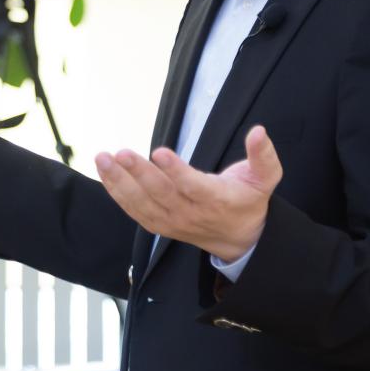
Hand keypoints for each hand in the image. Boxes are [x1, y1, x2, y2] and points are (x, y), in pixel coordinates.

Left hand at [96, 125, 283, 261]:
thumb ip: (263, 155)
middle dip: (139, 173)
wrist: (239, 238)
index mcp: (217, 200)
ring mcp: (172, 221)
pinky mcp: (159, 224)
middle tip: (122, 153)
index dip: (176, 171)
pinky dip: (117, 192)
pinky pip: (134, 210)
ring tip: (103, 158)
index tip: (159, 152)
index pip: (193, 187)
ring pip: (142, 204)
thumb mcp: (266, 178)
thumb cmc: (249, 200)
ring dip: (120, 181)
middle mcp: (191, 213)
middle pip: (161, 194)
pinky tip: (105, 171)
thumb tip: (259, 131)